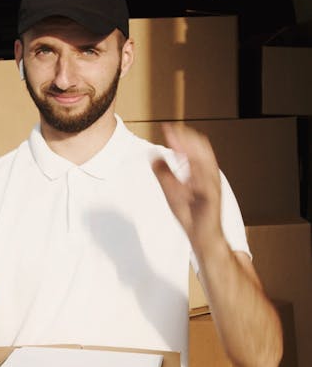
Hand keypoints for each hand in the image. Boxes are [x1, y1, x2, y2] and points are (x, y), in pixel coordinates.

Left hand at [151, 122, 222, 254]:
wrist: (203, 238)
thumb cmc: (192, 217)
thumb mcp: (172, 192)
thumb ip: (165, 174)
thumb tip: (154, 156)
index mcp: (201, 173)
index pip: (192, 149)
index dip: (180, 137)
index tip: (166, 128)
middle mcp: (209, 176)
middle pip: (201, 150)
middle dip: (185, 138)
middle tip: (169, 129)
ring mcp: (212, 186)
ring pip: (205, 161)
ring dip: (191, 149)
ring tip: (177, 140)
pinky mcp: (213, 198)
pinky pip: (205, 181)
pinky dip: (196, 171)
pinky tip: (184, 163)